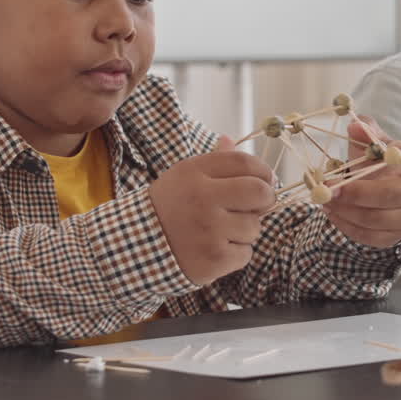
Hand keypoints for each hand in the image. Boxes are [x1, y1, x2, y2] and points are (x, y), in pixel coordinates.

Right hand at [148, 135, 274, 285]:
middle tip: (257, 206)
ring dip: (245, 231)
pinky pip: (245, 253)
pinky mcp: (213, 259)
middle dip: (265, 200)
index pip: (245, 163)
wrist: (135, 247)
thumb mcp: (184, 177)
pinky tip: (215, 250)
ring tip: (221, 232)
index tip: (265, 181)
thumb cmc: (169, 208)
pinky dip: (236, 254)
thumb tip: (230, 140)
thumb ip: (213, 161)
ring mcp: (208, 230)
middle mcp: (202, 198)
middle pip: (259, 192)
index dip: (263, 171)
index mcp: (195, 172)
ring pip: (254, 227)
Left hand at [322, 118, 400, 247]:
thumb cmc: (374, 164)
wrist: (372, 193)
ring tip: (325, 198)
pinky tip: (333, 212)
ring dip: (345, 209)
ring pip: (375, 218)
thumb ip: (364, 133)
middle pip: (392, 194)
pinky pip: (367, 236)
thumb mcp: (369, 145)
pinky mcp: (392, 237)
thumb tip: (356, 126)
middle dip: (357, 192)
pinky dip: (345, 224)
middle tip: (329, 187)